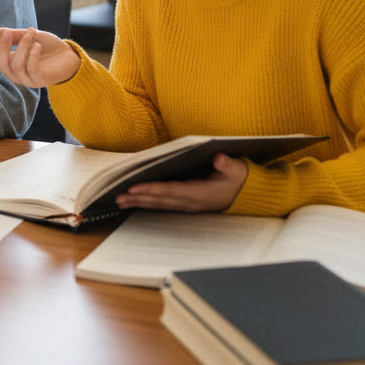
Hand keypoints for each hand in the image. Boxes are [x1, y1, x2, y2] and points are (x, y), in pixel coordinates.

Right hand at [0, 27, 80, 86]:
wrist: (69, 56)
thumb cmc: (47, 47)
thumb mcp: (28, 36)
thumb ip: (12, 35)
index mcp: (10, 63)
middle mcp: (16, 73)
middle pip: (2, 64)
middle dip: (3, 47)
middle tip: (9, 33)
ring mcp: (28, 79)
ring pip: (17, 65)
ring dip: (23, 47)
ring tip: (31, 33)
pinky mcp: (40, 80)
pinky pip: (31, 69)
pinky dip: (32, 55)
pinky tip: (37, 45)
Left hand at [115, 153, 248, 212]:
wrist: (246, 194)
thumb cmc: (239, 179)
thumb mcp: (237, 170)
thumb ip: (227, 164)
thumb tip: (219, 158)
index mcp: (200, 193)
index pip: (170, 191)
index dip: (151, 189)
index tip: (134, 188)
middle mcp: (190, 202)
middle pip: (159, 200)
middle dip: (138, 197)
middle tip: (118, 196)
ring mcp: (187, 205)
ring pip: (159, 204)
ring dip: (139, 202)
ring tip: (120, 201)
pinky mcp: (186, 204)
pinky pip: (163, 204)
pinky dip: (148, 202)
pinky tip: (135, 201)